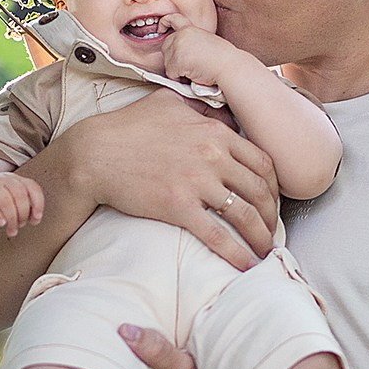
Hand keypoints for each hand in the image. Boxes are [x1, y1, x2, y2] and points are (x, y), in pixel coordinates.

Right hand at [0, 173, 44, 236]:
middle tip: (19, 227)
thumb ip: (25, 209)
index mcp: (15, 180)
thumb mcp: (12, 206)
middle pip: (20, 195)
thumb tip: (35, 219)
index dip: (38, 204)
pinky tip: (0, 223)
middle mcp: (4, 179)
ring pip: (6, 200)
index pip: (32, 187)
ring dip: (12, 218)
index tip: (36, 220)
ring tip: (11, 231)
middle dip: (23, 214)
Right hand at [56, 89, 279, 267]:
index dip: (274, 186)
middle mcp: (212, 155)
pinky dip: (236, 254)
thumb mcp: (168, 103)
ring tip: (264, 251)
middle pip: (260, 190)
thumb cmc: (126, 127)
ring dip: (260, 237)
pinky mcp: (178, 206)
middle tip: (271, 230)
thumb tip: (215, 111)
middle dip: (271, 215)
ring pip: (244, 214)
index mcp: (214, 131)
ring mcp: (196, 181)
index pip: (262, 161)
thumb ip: (197, 107)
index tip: (272, 201)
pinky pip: (217, 235)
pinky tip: (245, 266)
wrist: (94, 153)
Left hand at [158, 13, 240, 90]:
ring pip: (167, 62)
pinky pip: (171, 73)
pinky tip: (193, 74)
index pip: (173, 19)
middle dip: (173, 57)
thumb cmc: (223, 58)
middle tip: (189, 63)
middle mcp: (182, 35)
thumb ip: (191, 41)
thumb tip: (182, 51)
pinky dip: (180, 77)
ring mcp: (178, 47)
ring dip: (178, 69)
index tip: (160, 28)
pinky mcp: (176, 61)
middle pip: (165, 46)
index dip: (164, 23)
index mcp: (190, 29)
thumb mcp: (206, 41)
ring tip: (194, 68)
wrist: (229, 66)